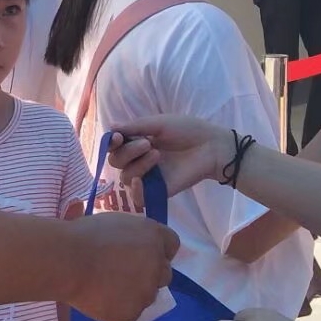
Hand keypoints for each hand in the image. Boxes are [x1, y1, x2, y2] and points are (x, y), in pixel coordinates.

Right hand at [65, 212, 177, 320]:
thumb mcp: (116, 224)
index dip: (158, 250)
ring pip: (147, 294)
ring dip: (134, 291)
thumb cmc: (84, 235)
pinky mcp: (133, 313)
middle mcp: (157, 264)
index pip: (171, 244)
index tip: (143, 254)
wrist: (67, 261)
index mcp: (153, 236)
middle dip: (149, 274)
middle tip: (124, 273)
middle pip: (164, 273)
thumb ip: (134, 238)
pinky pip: (130, 311)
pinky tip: (100, 297)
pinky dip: (118, 306)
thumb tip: (133, 248)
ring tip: (106, 286)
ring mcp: (147, 291)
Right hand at [107, 120, 234, 198]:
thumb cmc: (187, 130)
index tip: (118, 137)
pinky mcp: (158, 191)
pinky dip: (135, 190)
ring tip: (157, 154)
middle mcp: (139, 160)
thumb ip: (134, 127)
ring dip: (137, 164)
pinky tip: (141, 180)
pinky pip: (138, 197)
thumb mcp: (159, 123)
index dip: (111, 143)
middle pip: (116, 161)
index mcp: (137, 142)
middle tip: (148, 143)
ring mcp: (148, 177)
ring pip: (126, 176)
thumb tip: (109, 128)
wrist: (211, 146)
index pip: (114, 147)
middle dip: (128, 151)